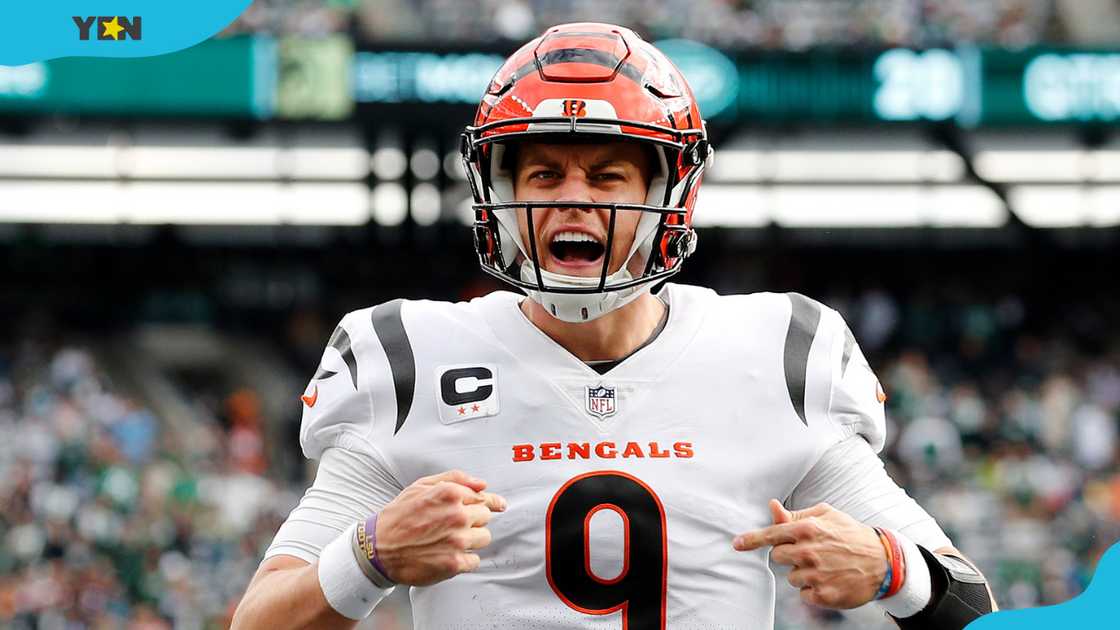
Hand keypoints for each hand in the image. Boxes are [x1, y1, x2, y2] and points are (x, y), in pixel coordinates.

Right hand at [375, 469, 507, 585]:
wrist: (377, 548)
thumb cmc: (399, 516)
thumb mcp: (421, 486)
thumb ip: (455, 479)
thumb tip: (482, 484)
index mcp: (450, 493)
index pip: (484, 498)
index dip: (490, 502)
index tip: (498, 505)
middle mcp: (457, 515)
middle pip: (485, 517)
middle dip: (473, 520)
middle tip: (453, 525)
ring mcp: (457, 540)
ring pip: (484, 538)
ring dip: (471, 540)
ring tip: (449, 540)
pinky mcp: (455, 563)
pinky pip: (475, 560)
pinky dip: (465, 559)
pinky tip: (447, 554)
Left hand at [733, 499, 886, 608]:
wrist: (883, 561)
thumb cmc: (850, 534)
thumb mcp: (827, 516)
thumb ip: (796, 515)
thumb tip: (772, 505)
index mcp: (807, 530)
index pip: (771, 535)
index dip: (751, 540)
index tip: (736, 544)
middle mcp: (809, 552)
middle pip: (777, 557)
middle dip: (788, 555)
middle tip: (809, 552)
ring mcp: (816, 575)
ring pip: (791, 577)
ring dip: (803, 573)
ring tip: (825, 566)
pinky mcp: (824, 595)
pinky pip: (804, 594)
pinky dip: (813, 590)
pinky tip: (829, 580)